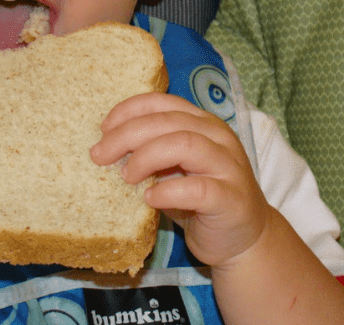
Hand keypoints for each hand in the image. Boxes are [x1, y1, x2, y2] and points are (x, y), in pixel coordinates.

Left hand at [90, 92, 268, 269]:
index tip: (104, 128)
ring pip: (185, 144)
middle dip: (128, 135)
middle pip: (169, 121)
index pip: (163, 102)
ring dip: (147, 156)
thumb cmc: (200, 201)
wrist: (243, 240)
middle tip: (100, 154)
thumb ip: (152, 153)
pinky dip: (168, 191)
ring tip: (126, 175)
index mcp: (202, 123)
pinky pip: (198, 189)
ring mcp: (228, 166)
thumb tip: (107, 147)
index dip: (130, 110)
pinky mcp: (231, 198)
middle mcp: (218, 137)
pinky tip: (149, 199)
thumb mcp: (173, 170)